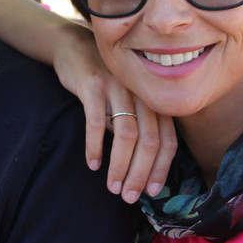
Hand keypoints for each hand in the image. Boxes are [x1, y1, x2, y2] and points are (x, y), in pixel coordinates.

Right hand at [51, 24, 175, 202]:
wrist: (75, 46)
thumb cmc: (105, 81)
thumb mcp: (129, 100)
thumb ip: (138, 126)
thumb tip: (143, 168)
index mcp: (155, 99)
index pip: (168, 140)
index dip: (162, 169)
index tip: (152, 192)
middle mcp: (142, 92)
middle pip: (149, 141)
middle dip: (140, 174)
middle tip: (128, 197)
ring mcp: (118, 87)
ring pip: (126, 134)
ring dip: (119, 166)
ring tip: (112, 187)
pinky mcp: (93, 85)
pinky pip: (96, 121)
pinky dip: (95, 146)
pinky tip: (93, 163)